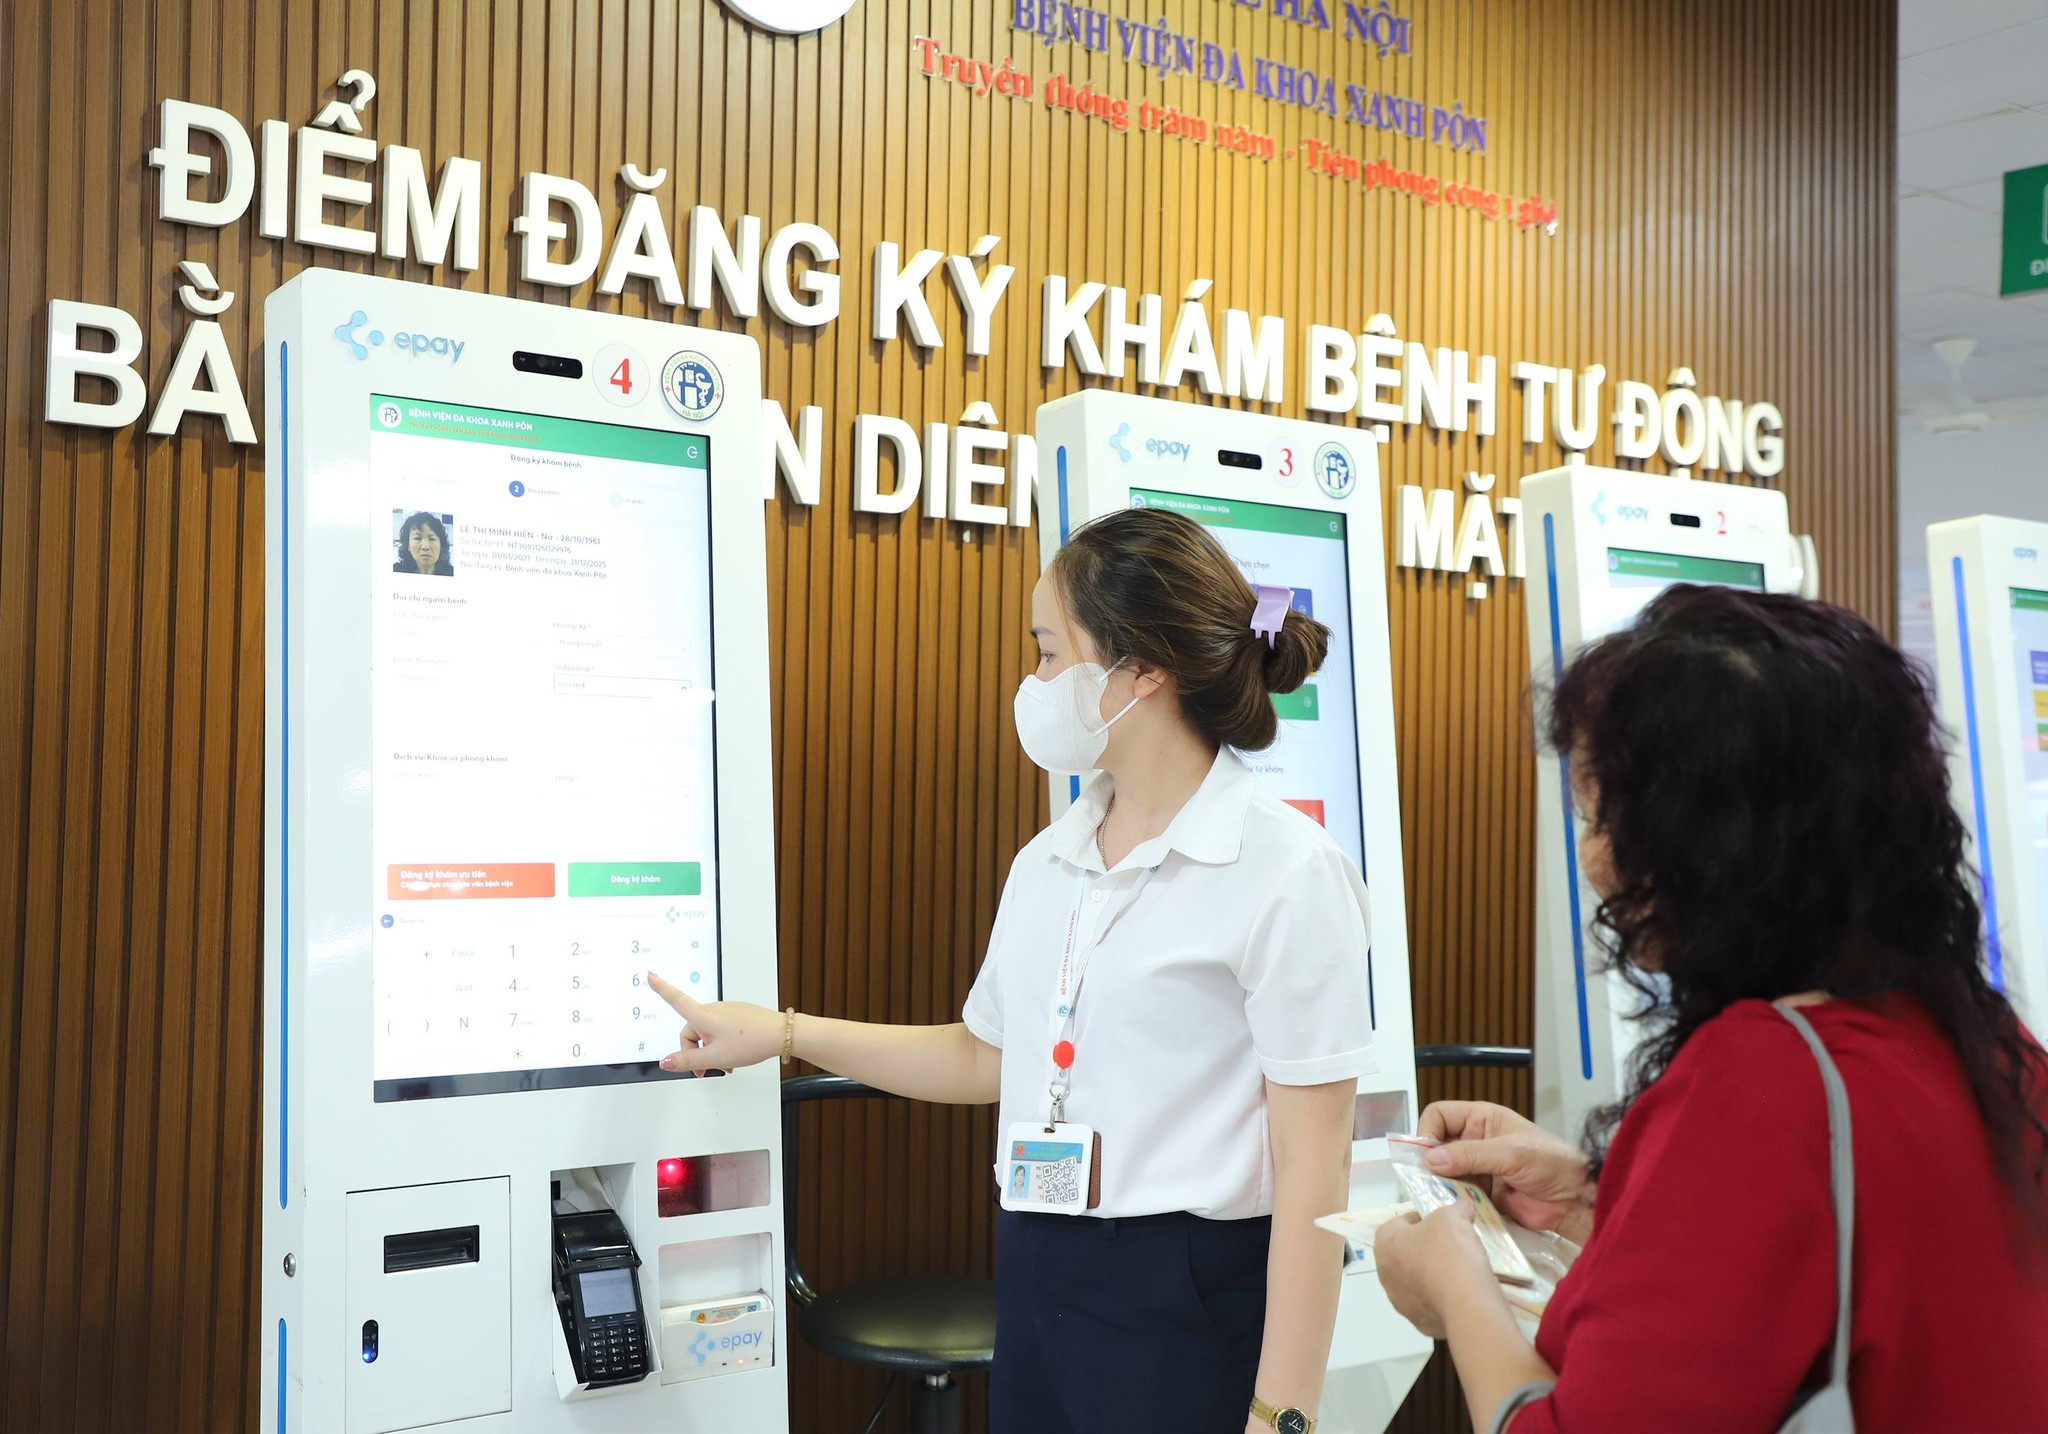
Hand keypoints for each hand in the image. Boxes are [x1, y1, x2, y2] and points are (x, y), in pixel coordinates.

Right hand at [647, 972, 780, 1072]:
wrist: (780, 1034)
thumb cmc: (752, 1041)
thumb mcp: (715, 1057)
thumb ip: (687, 1061)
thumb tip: (666, 1062)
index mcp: (704, 1016)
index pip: (676, 999)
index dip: (661, 987)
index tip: (650, 975)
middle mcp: (713, 1009)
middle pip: (691, 1030)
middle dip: (694, 1051)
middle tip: (706, 1069)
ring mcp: (726, 1010)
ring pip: (707, 1032)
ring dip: (710, 1049)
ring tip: (726, 1063)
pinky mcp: (737, 1014)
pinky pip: (720, 1029)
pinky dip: (721, 1043)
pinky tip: (733, 1055)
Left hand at [1373, 1203, 1495, 1339]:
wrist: (1465, 1302)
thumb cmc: (1450, 1252)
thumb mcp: (1455, 1216)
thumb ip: (1456, 1208)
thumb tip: (1463, 1210)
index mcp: (1385, 1242)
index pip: (1401, 1222)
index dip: (1425, 1218)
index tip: (1445, 1223)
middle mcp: (1384, 1273)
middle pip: (1407, 1252)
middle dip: (1427, 1248)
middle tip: (1453, 1245)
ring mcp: (1399, 1301)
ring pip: (1417, 1279)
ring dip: (1433, 1274)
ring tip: (1460, 1270)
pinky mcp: (1418, 1321)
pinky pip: (1431, 1302)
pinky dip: (1443, 1296)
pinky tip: (1461, 1291)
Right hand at [1416, 1100, 1594, 1241]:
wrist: (1576, 1200)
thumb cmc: (1551, 1164)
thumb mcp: (1510, 1153)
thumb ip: (1470, 1154)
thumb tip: (1430, 1159)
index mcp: (1481, 1120)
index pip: (1439, 1116)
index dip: (1428, 1131)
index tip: (1426, 1154)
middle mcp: (1475, 1142)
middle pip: (1437, 1146)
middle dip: (1431, 1163)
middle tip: (1428, 1181)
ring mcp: (1478, 1170)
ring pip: (1444, 1174)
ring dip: (1441, 1185)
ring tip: (1444, 1197)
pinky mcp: (1482, 1195)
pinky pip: (1457, 1196)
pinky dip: (1454, 1202)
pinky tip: (1457, 1209)